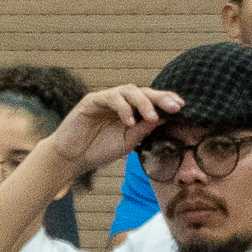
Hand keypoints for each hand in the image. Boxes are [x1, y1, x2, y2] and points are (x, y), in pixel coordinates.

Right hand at [47, 85, 183, 177]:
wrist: (70, 160)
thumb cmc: (97, 151)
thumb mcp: (126, 143)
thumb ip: (143, 130)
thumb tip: (163, 118)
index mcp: (129, 110)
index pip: (150, 100)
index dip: (165, 100)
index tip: (181, 107)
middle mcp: (119, 101)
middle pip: (143, 91)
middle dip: (160, 98)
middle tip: (174, 107)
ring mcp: (105, 99)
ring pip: (129, 91)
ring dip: (143, 103)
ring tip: (151, 117)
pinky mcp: (91, 101)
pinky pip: (111, 98)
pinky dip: (122, 108)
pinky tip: (129, 121)